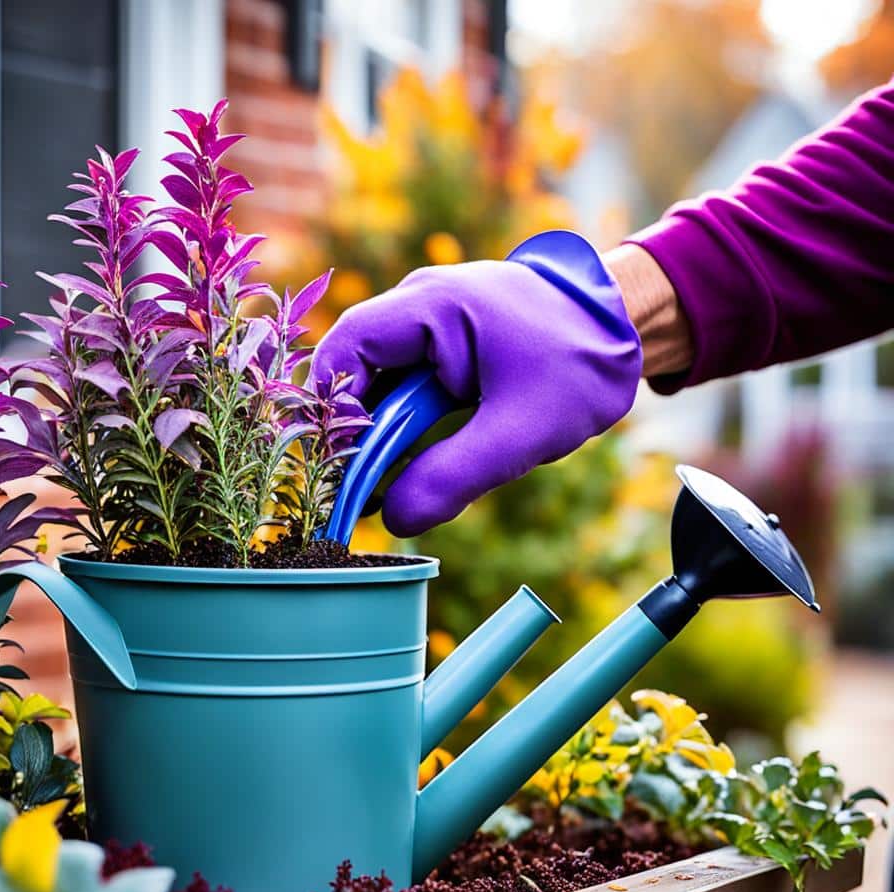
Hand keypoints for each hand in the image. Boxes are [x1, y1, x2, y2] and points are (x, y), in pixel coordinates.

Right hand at [309, 231, 641, 535]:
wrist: (626, 330)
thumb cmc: (580, 369)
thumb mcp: (520, 432)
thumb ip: (454, 475)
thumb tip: (394, 520)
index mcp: (433, 305)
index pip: (348, 346)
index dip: (333, 406)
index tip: (342, 466)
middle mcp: (420, 303)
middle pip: (356, 368)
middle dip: (354, 431)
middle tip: (356, 491)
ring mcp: (430, 322)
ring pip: (379, 382)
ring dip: (376, 434)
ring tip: (376, 490)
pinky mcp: (443, 345)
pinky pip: (405, 386)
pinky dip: (401, 426)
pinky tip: (407, 468)